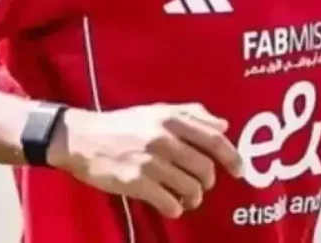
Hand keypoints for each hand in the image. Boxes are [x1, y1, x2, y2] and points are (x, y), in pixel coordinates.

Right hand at [47, 103, 242, 217]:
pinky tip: (169, 205)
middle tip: (201, 185)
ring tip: (184, 197)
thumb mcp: (155, 111)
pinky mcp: (136, 182)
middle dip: (208, 182)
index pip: (212, 139)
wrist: (82, 138)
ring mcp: (150, 161)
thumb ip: (191, 114)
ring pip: (191, 189)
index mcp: (170, 119)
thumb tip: (223, 124)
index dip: (231, 156)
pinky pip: (170, 203)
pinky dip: (175, 208)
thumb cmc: (122, 124)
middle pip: (205, 168)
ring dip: (192, 198)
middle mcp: (163, 138)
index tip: (238, 170)